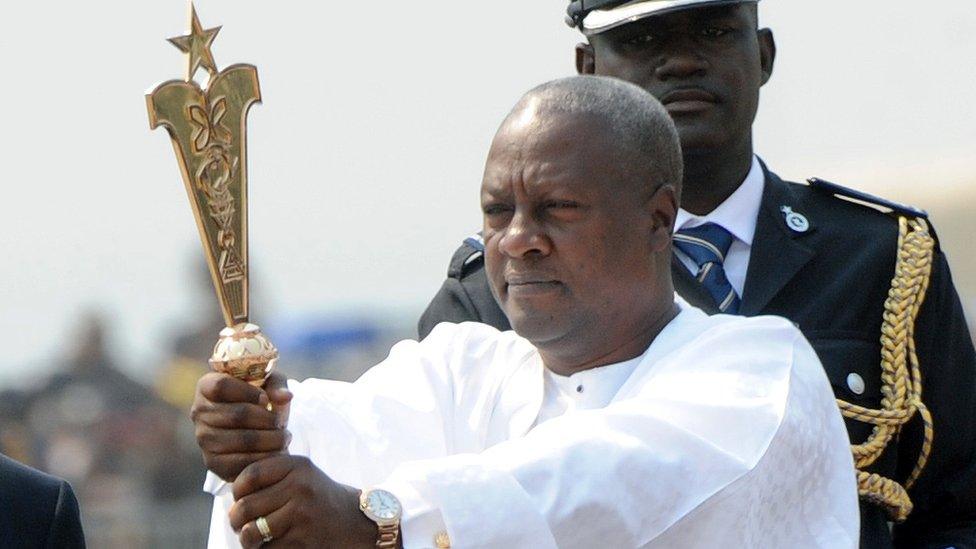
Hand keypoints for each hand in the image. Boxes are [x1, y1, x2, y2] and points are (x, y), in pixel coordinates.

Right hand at [190, 371, 293, 481]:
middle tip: (280, 423)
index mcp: (206, 386)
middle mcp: (199, 412)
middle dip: (267, 419)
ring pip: (243, 440)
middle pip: (237, 415)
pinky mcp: (212, 462)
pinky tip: (276, 452)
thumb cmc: (260, 400)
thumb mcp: (270, 384)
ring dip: (271, 439)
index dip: (248, 392)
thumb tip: (286, 397)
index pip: (220, 386)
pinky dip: (265, 458)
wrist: (254, 429)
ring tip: (283, 437)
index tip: (265, 399)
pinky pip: (242, 462)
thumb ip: (277, 385)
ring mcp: (203, 438)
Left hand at [230, 455, 379, 548]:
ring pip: (252, 531)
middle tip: (240, 523)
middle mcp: (300, 487)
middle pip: (245, 505)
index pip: (250, 475)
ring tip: (252, 537)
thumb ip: (272, 475)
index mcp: (297, 466)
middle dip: (236, 519)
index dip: (237, 490)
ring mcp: (302, 514)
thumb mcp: (302, 474)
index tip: (240, 498)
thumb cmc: (320, 499)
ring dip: (246, 539)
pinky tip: (271, 545)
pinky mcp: (303, 540)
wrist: (357, 522)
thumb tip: (233, 493)